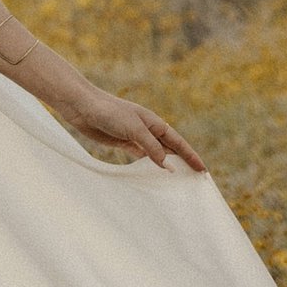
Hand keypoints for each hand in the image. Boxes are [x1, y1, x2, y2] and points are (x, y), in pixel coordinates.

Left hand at [61, 86, 206, 173]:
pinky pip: (141, 155)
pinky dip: (148, 164)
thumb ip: (152, 148)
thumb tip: (168, 166)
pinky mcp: (123, 142)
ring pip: (156, 153)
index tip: (202, 170)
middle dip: (183, 162)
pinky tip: (154, 172)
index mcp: (155, 123)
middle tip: (195, 177)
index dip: (191, 156)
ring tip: (178, 179)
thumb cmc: (110, 112)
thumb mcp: (135, 130)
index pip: (178, 143)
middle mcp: (148, 130)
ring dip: (166, 164)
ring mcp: (136, 136)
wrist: (84, 107)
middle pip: (170, 149)